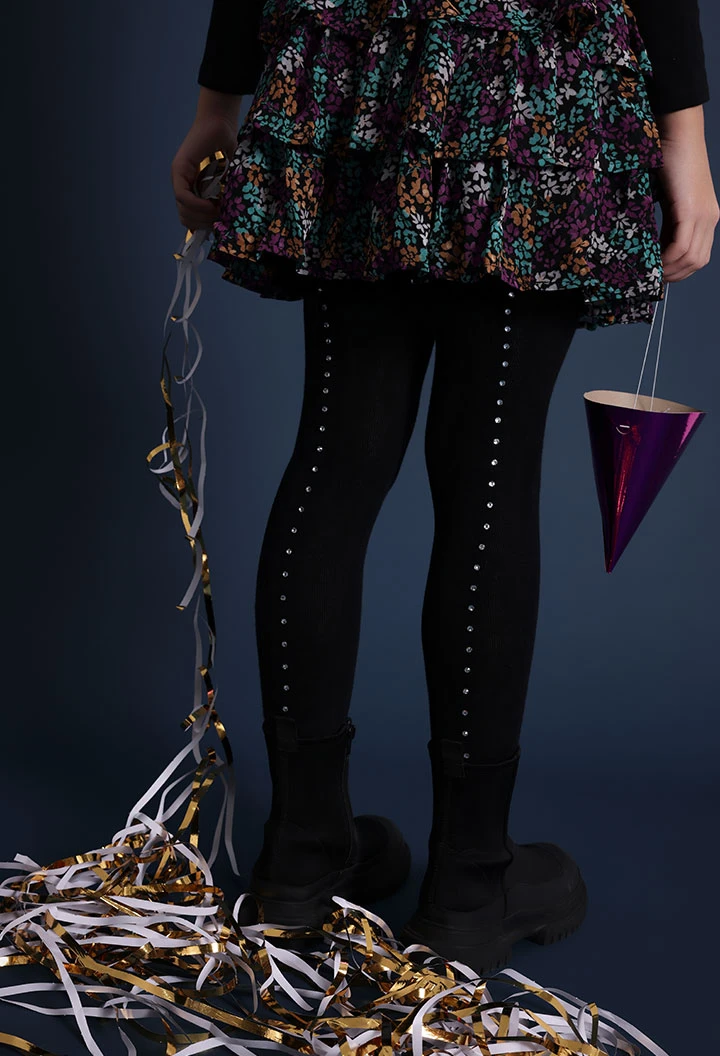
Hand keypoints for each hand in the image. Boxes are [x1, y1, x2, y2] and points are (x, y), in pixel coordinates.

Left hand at [171, 90, 242, 231]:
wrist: (221, 125)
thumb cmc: (228, 149)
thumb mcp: (228, 181)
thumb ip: (224, 197)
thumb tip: (226, 222)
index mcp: (193, 189)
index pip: (190, 218)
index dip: (204, 226)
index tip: (220, 224)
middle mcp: (182, 184)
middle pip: (185, 218)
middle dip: (204, 224)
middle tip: (220, 220)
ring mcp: (179, 177)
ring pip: (183, 210)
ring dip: (202, 217)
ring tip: (218, 213)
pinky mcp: (179, 170)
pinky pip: (183, 197)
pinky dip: (197, 205)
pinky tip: (211, 205)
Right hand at [655, 105, 719, 282]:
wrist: (676, 131)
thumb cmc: (666, 158)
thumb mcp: (667, 199)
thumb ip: (665, 222)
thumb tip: (650, 245)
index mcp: (706, 216)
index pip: (698, 256)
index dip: (678, 270)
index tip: (657, 273)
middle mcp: (710, 218)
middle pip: (697, 262)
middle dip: (674, 275)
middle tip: (651, 277)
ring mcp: (704, 214)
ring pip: (691, 258)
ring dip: (669, 269)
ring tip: (649, 270)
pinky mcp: (692, 210)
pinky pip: (682, 246)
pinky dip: (666, 258)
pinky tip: (652, 258)